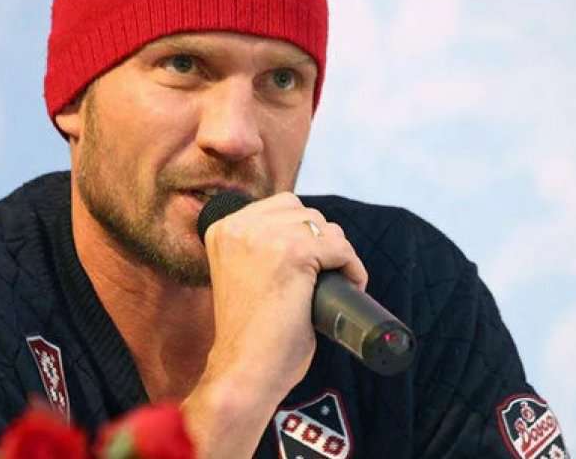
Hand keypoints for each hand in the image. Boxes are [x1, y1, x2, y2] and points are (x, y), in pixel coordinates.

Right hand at [181, 192, 366, 457]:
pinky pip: (340, 249)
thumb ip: (260, 248)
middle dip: (322, 240)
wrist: (244, 368)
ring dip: (338, 253)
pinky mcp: (293, 254)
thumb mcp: (242, 274)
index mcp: (222, 229)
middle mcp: (240, 226)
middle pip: (304, 212)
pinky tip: (350, 285)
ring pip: (325, 227)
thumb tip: (308, 233)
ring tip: (338, 281)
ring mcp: (266, 238)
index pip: (280, 206)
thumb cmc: (248, 333)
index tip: (311, 260)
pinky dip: (352, 267)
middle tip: (326, 273)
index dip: (302, 231)